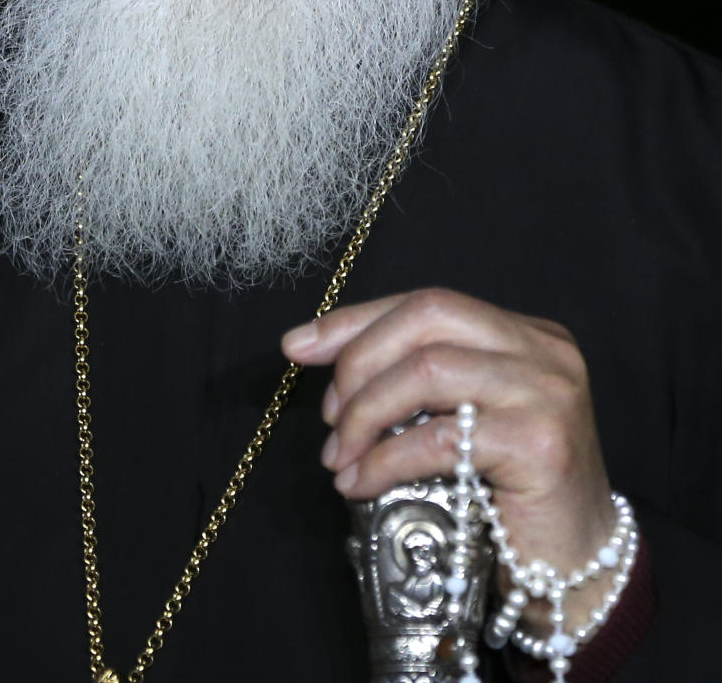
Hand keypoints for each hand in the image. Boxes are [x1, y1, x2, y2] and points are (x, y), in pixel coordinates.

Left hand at [282, 288, 615, 620]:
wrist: (579, 574)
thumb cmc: (510, 497)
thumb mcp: (462, 419)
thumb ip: (414, 382)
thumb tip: (317, 352)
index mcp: (525, 335)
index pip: (428, 304)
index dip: (356, 320)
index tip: (299, 345)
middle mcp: (543, 351)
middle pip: (428, 317)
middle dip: (360, 361)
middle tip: (328, 417)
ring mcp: (548, 393)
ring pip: (428, 370)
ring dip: (365, 414)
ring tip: (339, 456)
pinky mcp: (542, 445)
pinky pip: (441, 437)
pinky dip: (385, 458)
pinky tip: (361, 482)